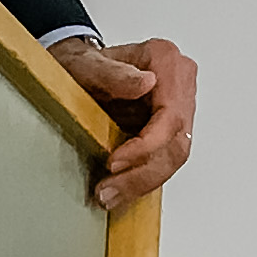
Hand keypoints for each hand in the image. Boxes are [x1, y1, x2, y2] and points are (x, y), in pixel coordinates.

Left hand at [53, 36, 196, 211]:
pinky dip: (141, 177)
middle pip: (177, 142)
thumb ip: (115, 73)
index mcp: (167, 61)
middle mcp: (179, 83)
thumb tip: (146, 82)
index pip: (171, 115)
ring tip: (110, 195)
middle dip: (143, 173)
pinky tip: (120, 189)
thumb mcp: (88, 65)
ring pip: (174, 156)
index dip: (147, 146)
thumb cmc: (82, 63)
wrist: (77, 69)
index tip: (115, 162)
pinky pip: (164, 159)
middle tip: (110, 190)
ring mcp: (177, 107)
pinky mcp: (168, 128)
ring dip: (143, 181)